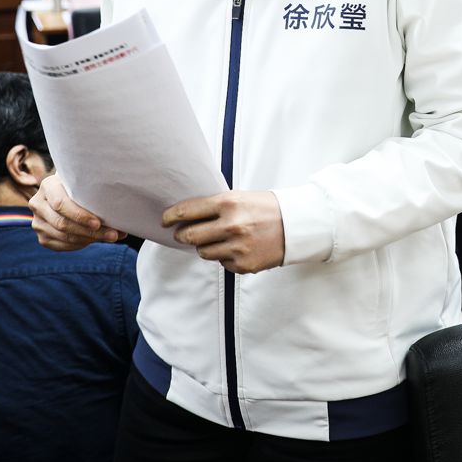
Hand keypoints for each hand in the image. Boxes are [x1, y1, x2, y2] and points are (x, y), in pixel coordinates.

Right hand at [30, 173, 123, 249]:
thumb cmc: (81, 185)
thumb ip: (95, 191)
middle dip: (90, 231)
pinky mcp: (42, 237)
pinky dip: (81, 244)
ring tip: (111, 237)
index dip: (80, 215)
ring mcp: (37, 222)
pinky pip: (62, 246)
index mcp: (48, 186)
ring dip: (90, 239)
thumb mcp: (85, 182)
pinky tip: (96, 239)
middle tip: (113, 234)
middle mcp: (37, 203)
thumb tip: (121, 210)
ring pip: (64, 237)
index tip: (99, 222)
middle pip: (63, 223)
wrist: (65, 192)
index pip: (60, 204)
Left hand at [163, 190, 285, 273]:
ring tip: (219, 239)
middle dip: (182, 235)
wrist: (296, 227)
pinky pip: (221, 263)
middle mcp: (230, 225)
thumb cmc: (267, 208)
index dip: (171, 216)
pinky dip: (225, 256)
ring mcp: (236, 247)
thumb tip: (186, 216)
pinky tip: (238, 248)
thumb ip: (216, 206)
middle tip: (182, 234)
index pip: (187, 211)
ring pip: (203, 252)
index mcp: (228, 203)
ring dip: (205, 246)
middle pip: (189, 236)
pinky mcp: (243, 264)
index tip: (164, 220)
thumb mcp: (241, 197)